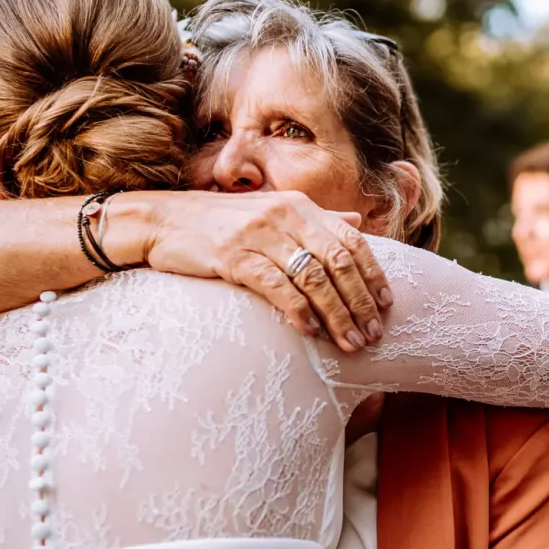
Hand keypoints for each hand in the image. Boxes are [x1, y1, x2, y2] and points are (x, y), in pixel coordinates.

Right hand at [131, 190, 392, 353]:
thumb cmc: (221, 222)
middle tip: (372, 335)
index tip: (387, 305)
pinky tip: (309, 331)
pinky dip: (297, 310)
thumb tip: (357, 225)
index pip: (351, 241)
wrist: (162, 221)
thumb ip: (317, 220)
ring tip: (349, 342)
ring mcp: (259, 234)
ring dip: (336, 314)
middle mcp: (284, 215)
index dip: (373, 274)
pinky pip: (276, 286)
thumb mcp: (273, 212)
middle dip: (360, 302)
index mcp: (299, 206)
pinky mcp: (233, 256)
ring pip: (313, 278)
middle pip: (338, 262)